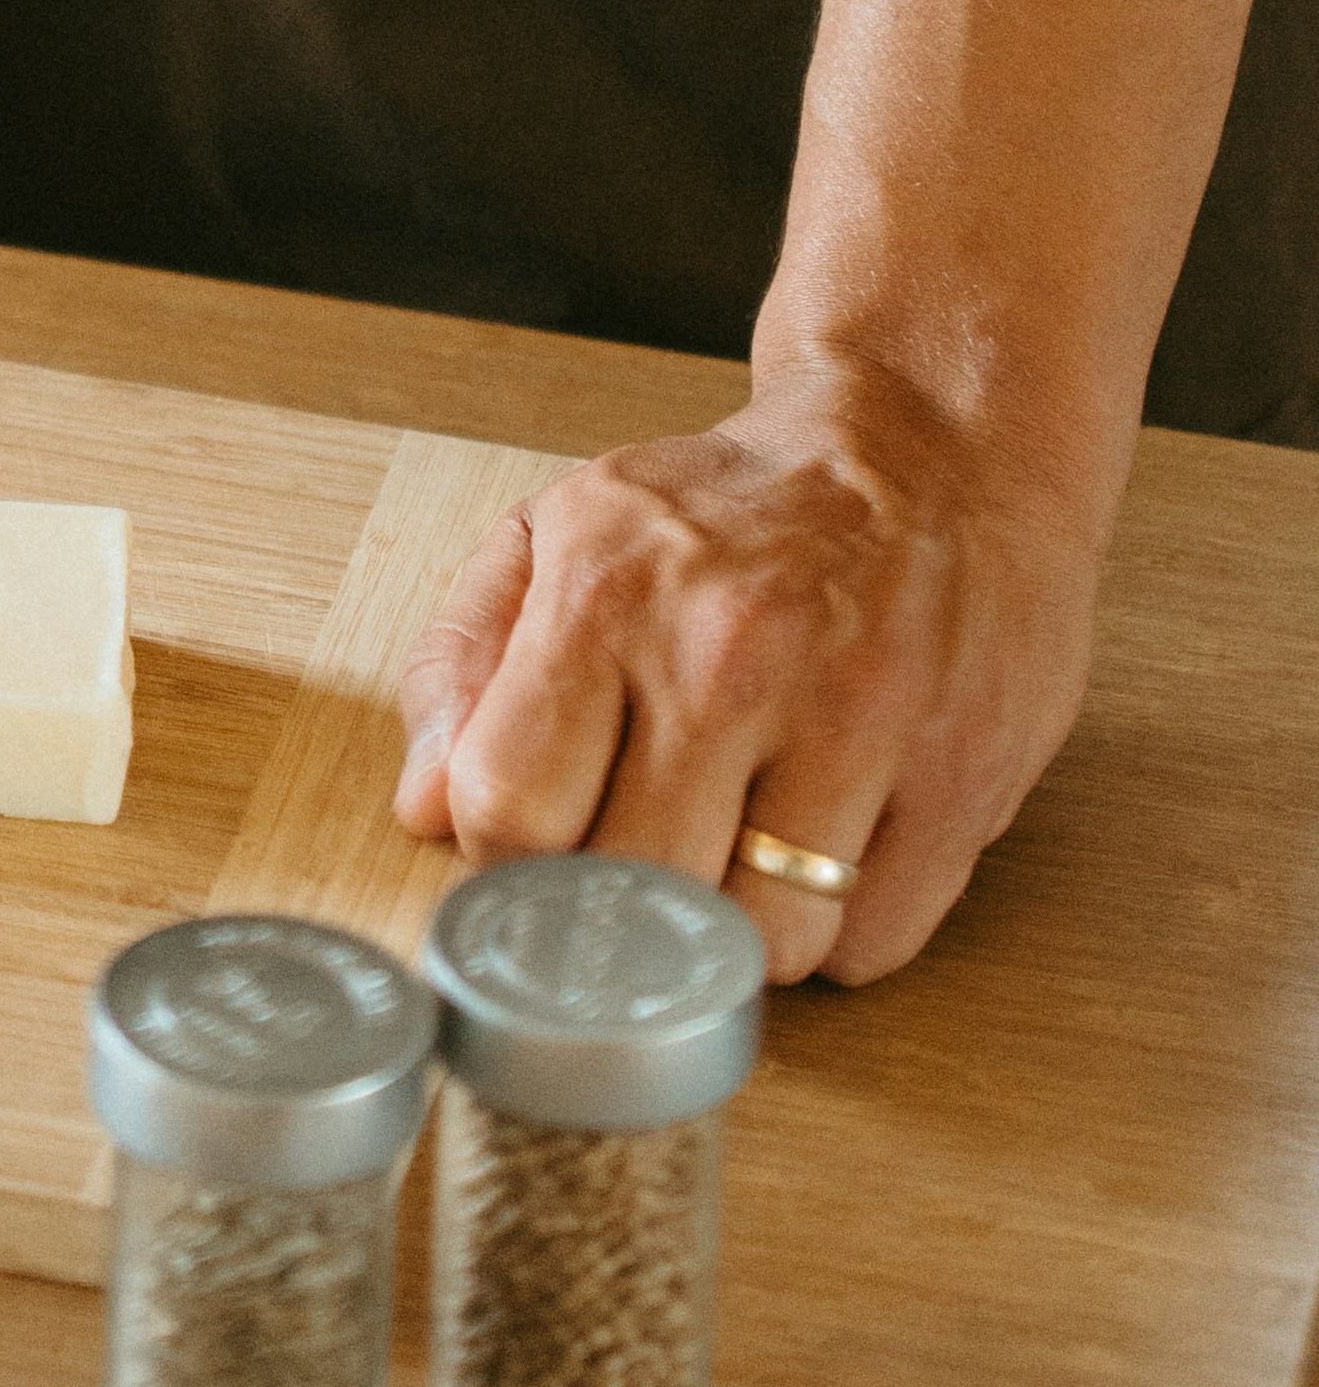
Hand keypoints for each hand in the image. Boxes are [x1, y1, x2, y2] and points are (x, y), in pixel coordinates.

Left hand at [392, 354, 1116, 985]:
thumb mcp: (566, 532)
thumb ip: (467, 661)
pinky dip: (844, 922)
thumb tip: (422, 809)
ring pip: (765, 946)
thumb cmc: (736, 506)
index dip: (509, 858)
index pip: (510, 811)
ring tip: (749, 837)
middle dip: (627, 908)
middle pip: (636, 900)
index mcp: (611, 591)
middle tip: (648, 850)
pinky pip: (873, 942)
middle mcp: (733, 655)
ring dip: (744, 928)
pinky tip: (836, 835)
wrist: (935, 441)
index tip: (541, 844)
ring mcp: (860, 720)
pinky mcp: (964, 777)